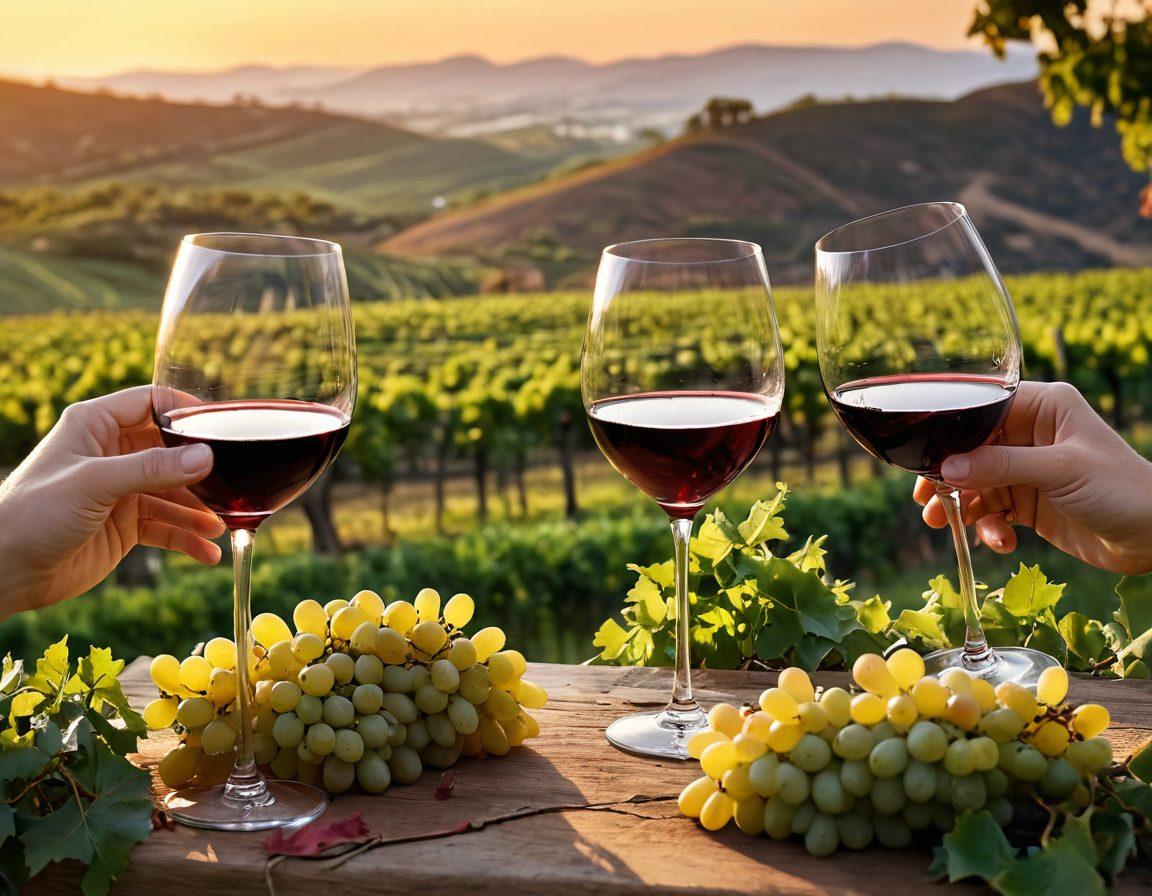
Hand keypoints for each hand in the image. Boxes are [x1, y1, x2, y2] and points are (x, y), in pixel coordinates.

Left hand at [0, 386, 224, 618]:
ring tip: (224, 525)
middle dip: (203, 468)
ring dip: (200, 509)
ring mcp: (121, 491)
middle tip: (232, 482)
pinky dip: (187, 538)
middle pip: (171, 451)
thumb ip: (151, 469)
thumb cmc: (33, 513)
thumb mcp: (94, 483)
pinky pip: (166, 526)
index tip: (221, 422)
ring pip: (175, 493)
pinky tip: (206, 552)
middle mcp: (112, 454)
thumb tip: (206, 457)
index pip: (150, 403)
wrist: (6, 570)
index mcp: (95, 426)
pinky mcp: (125, 525)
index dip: (185, 410)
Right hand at [914, 381, 1151, 574]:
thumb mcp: (1060, 470)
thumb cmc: (1122, 489)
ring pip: (975, 483)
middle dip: (947, 476)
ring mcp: (1028, 470)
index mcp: (1043, 407)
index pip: (983, 407)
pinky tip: (1002, 542)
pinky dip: (989, 528)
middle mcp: (1031, 434)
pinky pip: (993, 511)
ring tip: (944, 525)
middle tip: (926, 498)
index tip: (925, 455)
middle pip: (970, 449)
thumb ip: (1002, 466)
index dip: (951, 430)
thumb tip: (947, 469)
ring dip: (961, 506)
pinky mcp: (1029, 502)